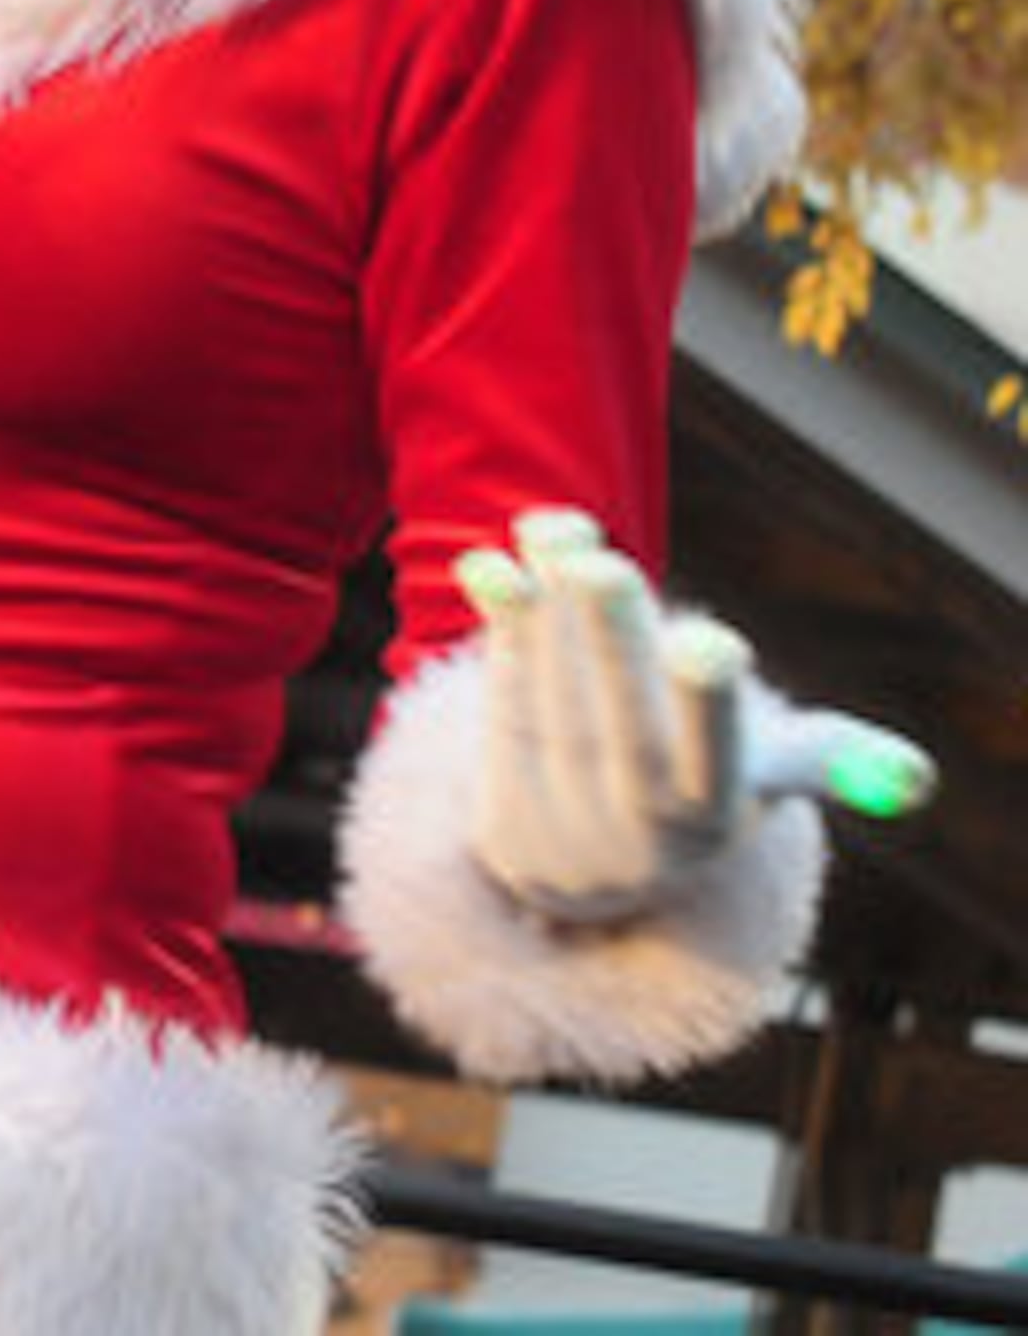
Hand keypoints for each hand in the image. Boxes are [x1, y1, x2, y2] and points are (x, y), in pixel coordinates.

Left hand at [464, 508, 934, 923]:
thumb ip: (827, 753)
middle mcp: (634, 818)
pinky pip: (499, 694)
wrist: (583, 868)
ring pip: (553, 701)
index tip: (708, 642)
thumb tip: (912, 775)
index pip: (712, 760)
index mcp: (711, 815)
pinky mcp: (501, 779)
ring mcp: (561, 804)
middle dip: (613, 646)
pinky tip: (491, 566)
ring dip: (546, 614)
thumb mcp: (768, 776)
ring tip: (554, 534)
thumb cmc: (700, 788)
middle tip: (601, 568)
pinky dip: (499, 629)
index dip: (708, 707)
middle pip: (622, 728)